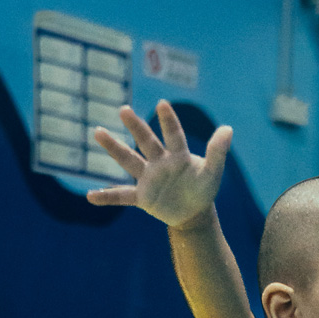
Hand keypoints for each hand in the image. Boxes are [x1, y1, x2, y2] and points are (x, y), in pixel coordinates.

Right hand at [86, 99, 231, 227]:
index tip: (162, 104)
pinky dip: (107, 197)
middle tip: (123, 109)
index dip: (168, 120)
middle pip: (146, 141)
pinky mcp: (142, 197)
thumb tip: (228, 128)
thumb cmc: (203, 189)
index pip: (173, 134)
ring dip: (114, 148)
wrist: (192, 213)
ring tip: (98, 132)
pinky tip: (90, 196)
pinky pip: (122, 196)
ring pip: (129, 161)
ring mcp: (148, 178)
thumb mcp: (213, 172)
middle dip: (135, 126)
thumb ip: (218, 152)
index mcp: (178, 155)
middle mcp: (160, 162)